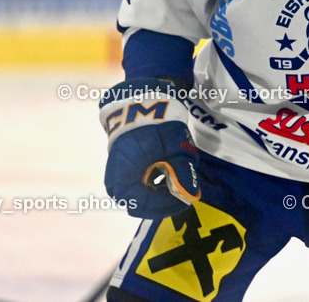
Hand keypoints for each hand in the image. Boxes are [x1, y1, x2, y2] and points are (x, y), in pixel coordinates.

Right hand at [99, 80, 200, 218]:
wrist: (139, 103)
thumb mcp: (175, 149)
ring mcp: (118, 178)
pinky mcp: (123, 172)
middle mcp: (116, 185)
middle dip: (166, 199)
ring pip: (143, 196)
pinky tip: (168, 170)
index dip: (170, 204)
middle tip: (184, 188)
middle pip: (145, 204)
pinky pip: (140, 186)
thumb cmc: (156, 126)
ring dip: (162, 191)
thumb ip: (183, 174)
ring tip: (176, 175)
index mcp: (124, 182)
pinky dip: (156, 182)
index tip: (188, 198)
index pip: (148, 206)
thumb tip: (192, 196)